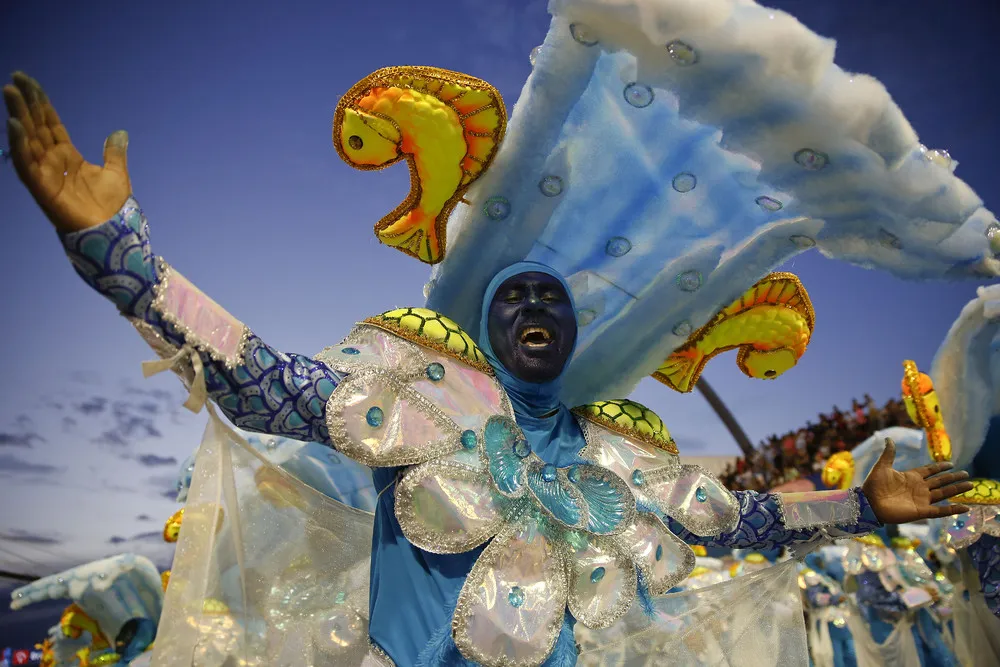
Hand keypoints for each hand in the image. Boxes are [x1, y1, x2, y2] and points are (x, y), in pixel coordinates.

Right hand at [3, 72, 130, 232]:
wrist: (113, 232)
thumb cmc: (112, 207)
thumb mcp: (116, 173)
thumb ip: (114, 152)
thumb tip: (119, 132)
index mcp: (67, 156)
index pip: (50, 123)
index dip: (41, 103)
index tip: (29, 82)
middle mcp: (52, 161)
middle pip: (35, 126)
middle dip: (25, 103)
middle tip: (15, 78)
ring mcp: (45, 173)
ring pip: (27, 140)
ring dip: (18, 116)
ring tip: (9, 93)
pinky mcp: (42, 187)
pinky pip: (27, 164)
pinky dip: (20, 145)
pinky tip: (14, 125)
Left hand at [862, 438, 972, 524]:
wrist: (868, 502)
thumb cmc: (873, 485)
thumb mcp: (882, 466)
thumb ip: (889, 453)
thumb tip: (888, 438)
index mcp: (911, 477)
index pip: (930, 471)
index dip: (940, 467)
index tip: (951, 464)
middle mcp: (919, 488)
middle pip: (940, 481)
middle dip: (953, 478)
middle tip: (966, 474)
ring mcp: (921, 499)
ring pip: (944, 493)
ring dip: (957, 490)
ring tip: (970, 485)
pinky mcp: (921, 511)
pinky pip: (941, 511)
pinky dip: (953, 509)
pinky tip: (966, 508)